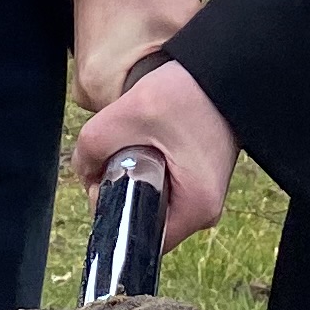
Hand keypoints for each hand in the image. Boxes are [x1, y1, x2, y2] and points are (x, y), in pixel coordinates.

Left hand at [73, 60, 237, 249]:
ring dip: (130, 176)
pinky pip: (160, 187)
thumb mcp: (129, 114)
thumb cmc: (188, 93)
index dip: (111, 215)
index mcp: (195, 209)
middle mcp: (203, 211)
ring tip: (131, 141)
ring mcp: (201, 196)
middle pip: (142, 220)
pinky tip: (143, 141)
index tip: (101, 182)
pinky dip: (144, 168)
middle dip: (118, 191)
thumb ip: (92, 146)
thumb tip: (84, 172)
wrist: (225, 70)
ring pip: (148, 201)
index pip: (139, 239)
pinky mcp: (197, 180)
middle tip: (111, 155)